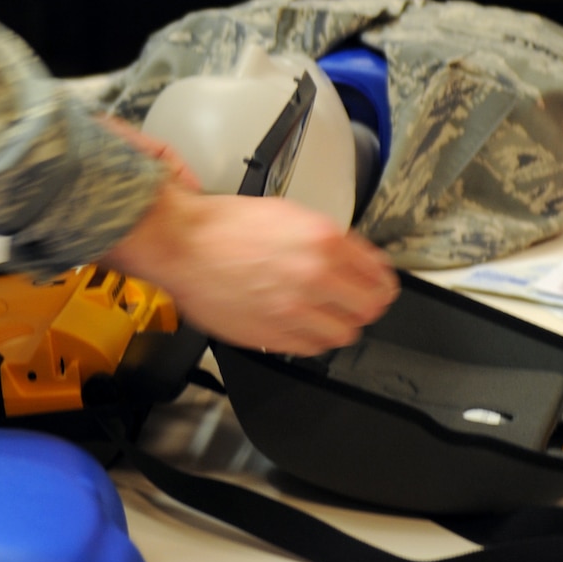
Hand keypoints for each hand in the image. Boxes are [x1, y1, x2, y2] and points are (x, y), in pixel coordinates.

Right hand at [104, 169, 397, 356]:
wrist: (181, 245)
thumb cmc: (222, 226)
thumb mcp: (285, 213)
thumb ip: (325, 239)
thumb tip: (352, 260)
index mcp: (323, 240)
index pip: (379, 274)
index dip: (381, 281)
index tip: (378, 285)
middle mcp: (315, 276)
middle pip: (370, 307)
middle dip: (365, 304)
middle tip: (355, 301)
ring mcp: (295, 310)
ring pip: (345, 333)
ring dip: (340, 324)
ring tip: (325, 314)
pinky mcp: (273, 335)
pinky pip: (312, 348)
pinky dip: (312, 339)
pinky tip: (301, 324)